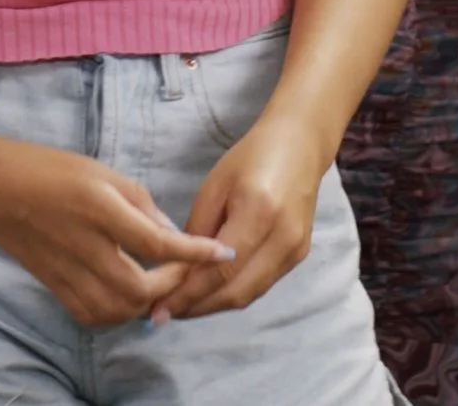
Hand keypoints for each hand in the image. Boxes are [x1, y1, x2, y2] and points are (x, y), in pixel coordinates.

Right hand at [0, 136, 234, 327]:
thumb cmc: (48, 168)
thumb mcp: (103, 173)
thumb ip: (141, 205)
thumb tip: (171, 236)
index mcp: (100, 210)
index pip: (158, 245)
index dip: (195, 253)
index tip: (222, 253)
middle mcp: (84, 247)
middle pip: (140, 290)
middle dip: (173, 286)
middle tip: (189, 268)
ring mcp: (65, 272)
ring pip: (118, 310)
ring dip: (147, 303)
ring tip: (163, 282)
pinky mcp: (52, 287)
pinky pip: (92, 314)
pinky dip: (118, 311)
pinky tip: (128, 294)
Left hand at [160, 110, 329, 319]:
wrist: (300, 144)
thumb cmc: (252, 157)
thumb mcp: (214, 186)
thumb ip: (197, 232)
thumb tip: (178, 274)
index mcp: (260, 212)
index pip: (219, 271)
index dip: (187, 296)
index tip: (156, 311)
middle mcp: (283, 237)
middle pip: (236, 292)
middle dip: (197, 308)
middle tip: (163, 313)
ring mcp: (296, 250)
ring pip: (249, 295)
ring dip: (213, 305)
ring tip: (181, 306)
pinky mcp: (299, 255)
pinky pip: (260, 285)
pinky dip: (233, 293)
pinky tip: (210, 291)